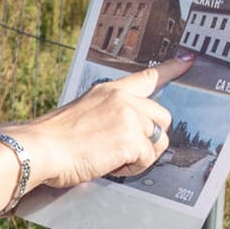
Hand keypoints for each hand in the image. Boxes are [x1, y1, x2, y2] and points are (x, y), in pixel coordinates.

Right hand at [8, 54, 195, 187]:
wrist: (40, 148)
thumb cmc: (54, 139)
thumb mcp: (84, 115)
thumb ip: (109, 116)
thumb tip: (127, 135)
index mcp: (109, 91)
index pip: (147, 76)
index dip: (172, 69)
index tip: (189, 60)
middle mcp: (123, 99)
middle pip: (163, 118)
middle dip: (151, 137)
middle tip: (123, 150)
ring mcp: (129, 118)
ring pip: (157, 142)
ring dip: (138, 156)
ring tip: (109, 158)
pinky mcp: (131, 140)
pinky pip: (147, 160)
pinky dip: (131, 168)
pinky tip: (108, 165)